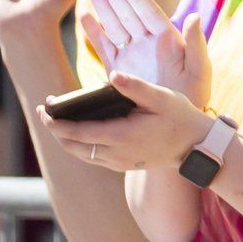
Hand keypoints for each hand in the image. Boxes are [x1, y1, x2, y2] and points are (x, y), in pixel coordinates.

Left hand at [38, 70, 213, 172]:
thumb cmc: (180, 118)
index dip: (56, 122)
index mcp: (121, 136)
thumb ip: (135, 86)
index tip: (45, 109)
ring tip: (58, 123)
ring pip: (81, 155)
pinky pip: (94, 158)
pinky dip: (81, 146)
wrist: (198, 147)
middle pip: (73, 146)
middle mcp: (117, 154)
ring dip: (66, 140)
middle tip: (46, 114)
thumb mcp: (161, 97)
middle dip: (55, 130)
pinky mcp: (124, 166)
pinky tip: (80, 133)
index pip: (77, 132)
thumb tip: (111, 75)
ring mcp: (120, 163)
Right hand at [80, 0, 210, 107]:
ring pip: (114, 24)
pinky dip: (94, 32)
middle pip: (128, 12)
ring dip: (103, 6)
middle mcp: (147, 43)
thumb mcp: (200, 70)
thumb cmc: (194, 94)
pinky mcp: (118, 68)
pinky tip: (85, 17)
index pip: (148, 12)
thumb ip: (196, 44)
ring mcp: (131, 54)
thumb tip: (194, 16)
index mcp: (167, 39)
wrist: (176, 122)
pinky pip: (104, 46)